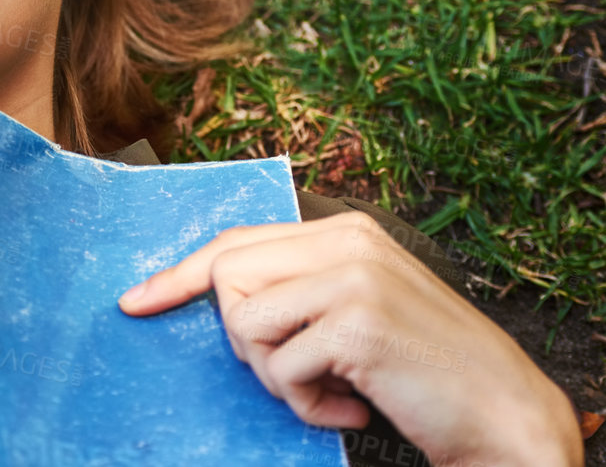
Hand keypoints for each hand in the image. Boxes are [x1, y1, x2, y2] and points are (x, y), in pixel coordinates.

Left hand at [116, 212, 582, 466]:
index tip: (136, 300)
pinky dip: (308, 406)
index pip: (236, 240)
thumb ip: (298, 291)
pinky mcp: (357, 323)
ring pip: (245, 324)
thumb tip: (217, 296)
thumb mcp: (355, 310)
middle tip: (295, 375)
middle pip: (227, 278)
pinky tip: (354, 409)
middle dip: (242, 341)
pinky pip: (283, 368)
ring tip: (330, 392)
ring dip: (277, 379)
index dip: (180, 274)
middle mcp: (344, 240)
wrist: (507, 414)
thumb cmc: (422, 371)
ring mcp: (351, 276)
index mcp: (341, 230)